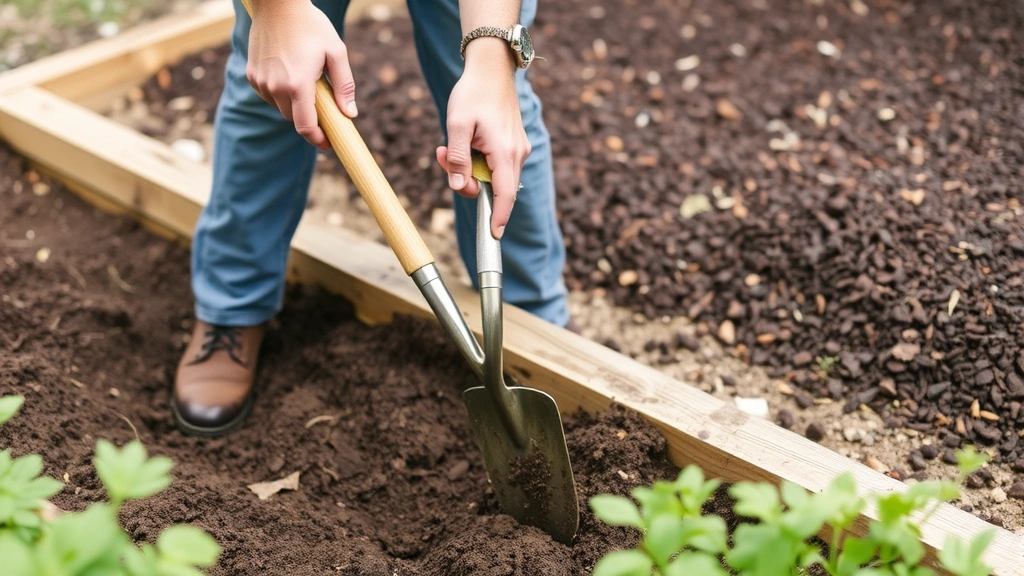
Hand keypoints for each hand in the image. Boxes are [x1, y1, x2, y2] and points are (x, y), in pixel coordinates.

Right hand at [246, 0, 356, 148]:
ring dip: (294, 105)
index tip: (328, 144)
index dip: (317, 139)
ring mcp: (260, 81)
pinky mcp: (252, 74)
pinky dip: (281, 94)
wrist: (277, 4)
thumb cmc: (311, 26)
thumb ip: (344, 85)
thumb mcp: (336, 52)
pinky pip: (269, 95)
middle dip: (309, 120)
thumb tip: (350, 114)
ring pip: (280, 108)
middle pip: (293, 119)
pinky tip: (290, 75)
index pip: (305, 126)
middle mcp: (275, 86)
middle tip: (324, 110)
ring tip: (307, 84)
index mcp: (297, 84)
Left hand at [436, 38, 529, 239]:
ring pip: (493, 176)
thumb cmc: (472, 93)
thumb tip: (458, 186)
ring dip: (469, 168)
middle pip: (496, 188)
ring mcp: (518, 148)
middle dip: (468, 182)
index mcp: (504, 151)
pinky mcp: (514, 144)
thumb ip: (457, 159)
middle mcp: (516, 153)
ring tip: (448, 145)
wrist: (491, 68)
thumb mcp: (456, 125)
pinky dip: (478, 160)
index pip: (505, 195)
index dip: (499, 217)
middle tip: (444, 158)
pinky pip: (496, 164)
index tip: (494, 235)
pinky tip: (466, 141)